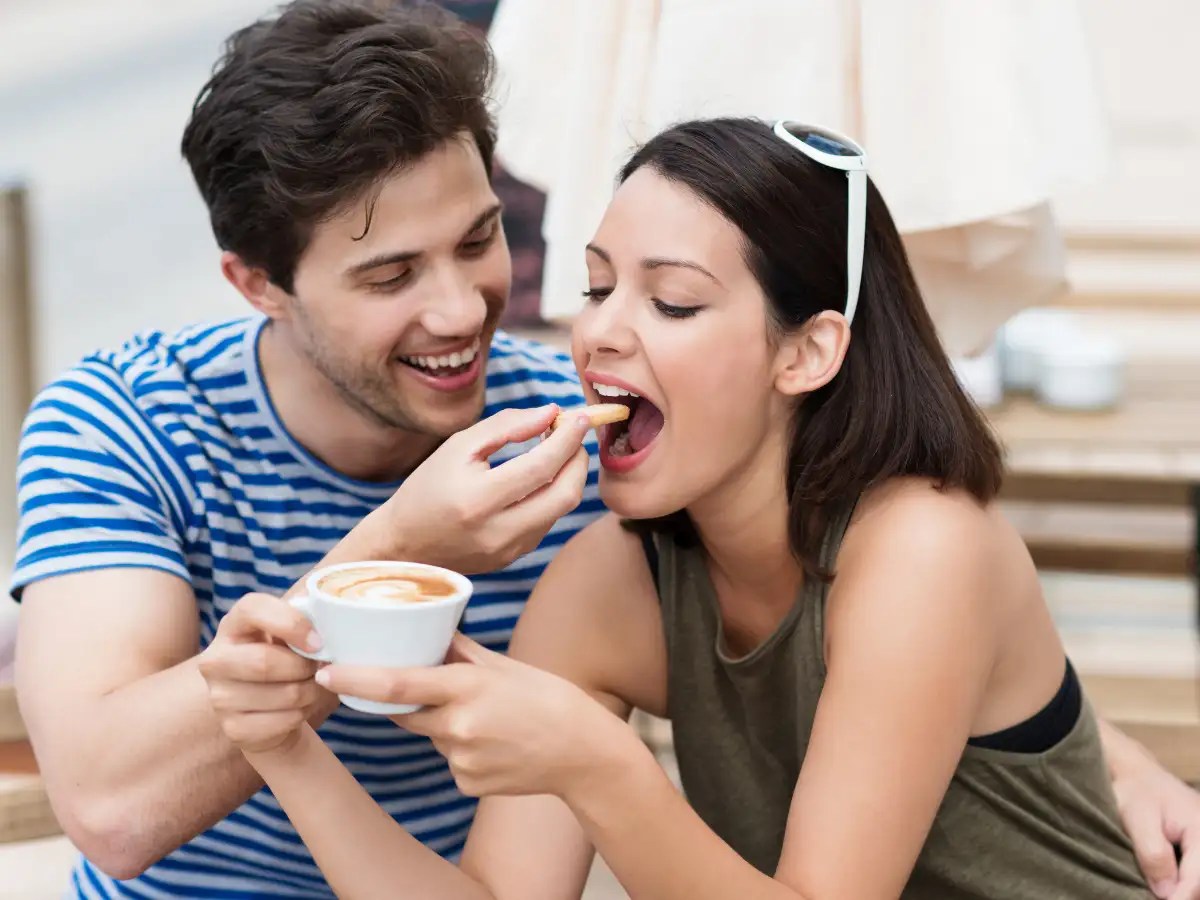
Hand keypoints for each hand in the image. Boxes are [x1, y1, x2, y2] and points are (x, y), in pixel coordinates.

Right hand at [198, 593, 333, 754]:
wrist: (268, 710)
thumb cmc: (287, 659)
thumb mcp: (292, 631)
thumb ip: (308, 613)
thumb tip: (332, 605)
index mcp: (234, 625)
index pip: (253, 609)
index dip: (291, 623)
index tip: (318, 641)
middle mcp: (216, 659)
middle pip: (265, 662)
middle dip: (304, 667)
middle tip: (319, 668)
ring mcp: (220, 696)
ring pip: (284, 695)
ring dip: (311, 692)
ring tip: (313, 687)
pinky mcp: (233, 728)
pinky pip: (284, 721)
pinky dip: (302, 715)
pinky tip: (301, 708)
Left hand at [316, 633, 634, 798]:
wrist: (582, 751)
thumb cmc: (546, 697)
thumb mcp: (502, 665)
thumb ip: (459, 651)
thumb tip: (427, 628)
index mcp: (466, 688)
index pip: (398, 684)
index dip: (356, 679)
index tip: (326, 672)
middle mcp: (458, 726)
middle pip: (407, 713)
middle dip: (409, 701)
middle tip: (443, 692)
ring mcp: (461, 760)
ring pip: (431, 737)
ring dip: (445, 725)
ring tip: (491, 721)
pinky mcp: (467, 784)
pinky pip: (450, 763)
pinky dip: (464, 751)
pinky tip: (497, 746)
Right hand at [371, 405, 591, 574]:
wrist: (404, 543)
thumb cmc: (429, 487)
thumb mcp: (458, 446)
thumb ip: (506, 426)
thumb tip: (551, 413)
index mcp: (478, 499)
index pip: (541, 467)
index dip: (567, 440)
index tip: (580, 418)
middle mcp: (498, 531)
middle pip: (565, 494)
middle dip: (578, 459)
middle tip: (573, 435)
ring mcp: (509, 550)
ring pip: (561, 509)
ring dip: (568, 476)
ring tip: (555, 451)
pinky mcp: (514, 557)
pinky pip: (548, 522)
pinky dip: (552, 494)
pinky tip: (540, 477)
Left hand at [1110, 737, 1199, 898]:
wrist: (1136, 773)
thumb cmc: (1135, 791)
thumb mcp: (1138, 819)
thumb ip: (1153, 854)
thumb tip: (1166, 893)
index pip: (1196, 878)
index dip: (1179, 898)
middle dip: (1182, 895)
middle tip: (1155, 899)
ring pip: (1197, 880)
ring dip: (1181, 889)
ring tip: (1158, 893)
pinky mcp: (1197, 849)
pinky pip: (1193, 872)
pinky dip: (1182, 882)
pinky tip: (1167, 887)